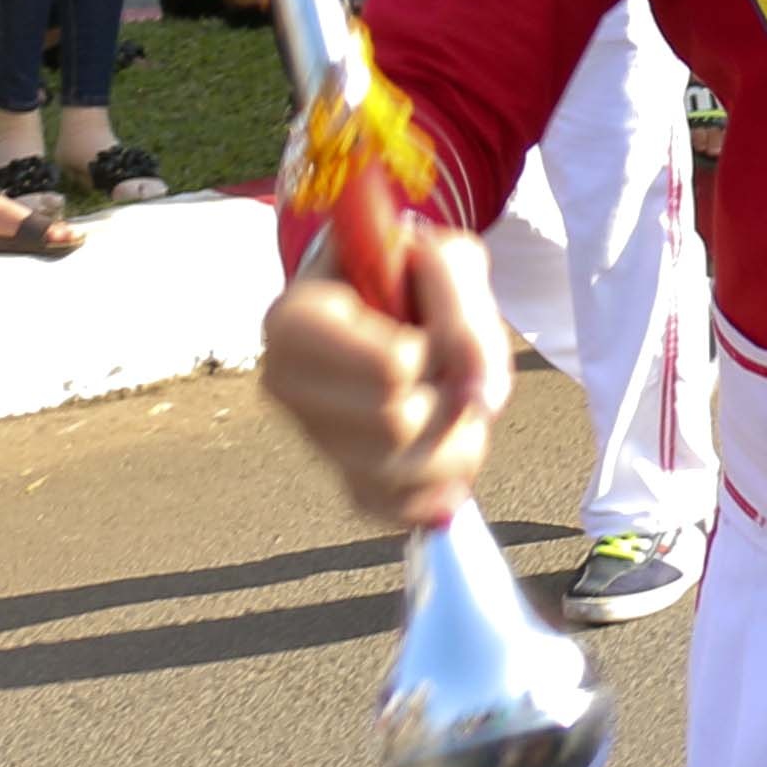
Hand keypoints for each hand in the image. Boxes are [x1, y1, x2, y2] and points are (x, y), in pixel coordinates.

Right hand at [259, 223, 511, 526]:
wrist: (387, 297)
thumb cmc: (408, 273)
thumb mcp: (442, 257)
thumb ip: (463, 309)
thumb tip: (480, 398)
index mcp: (293, 323)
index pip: (390, 370)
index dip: (432, 352)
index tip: (424, 329)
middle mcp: (286, 386)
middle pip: (399, 426)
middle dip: (449, 399)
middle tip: (450, 365)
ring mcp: (314, 438)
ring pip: (403, 473)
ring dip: (456, 441)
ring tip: (454, 399)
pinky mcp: (343, 476)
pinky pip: (394, 510)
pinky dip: (436, 491)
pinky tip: (451, 460)